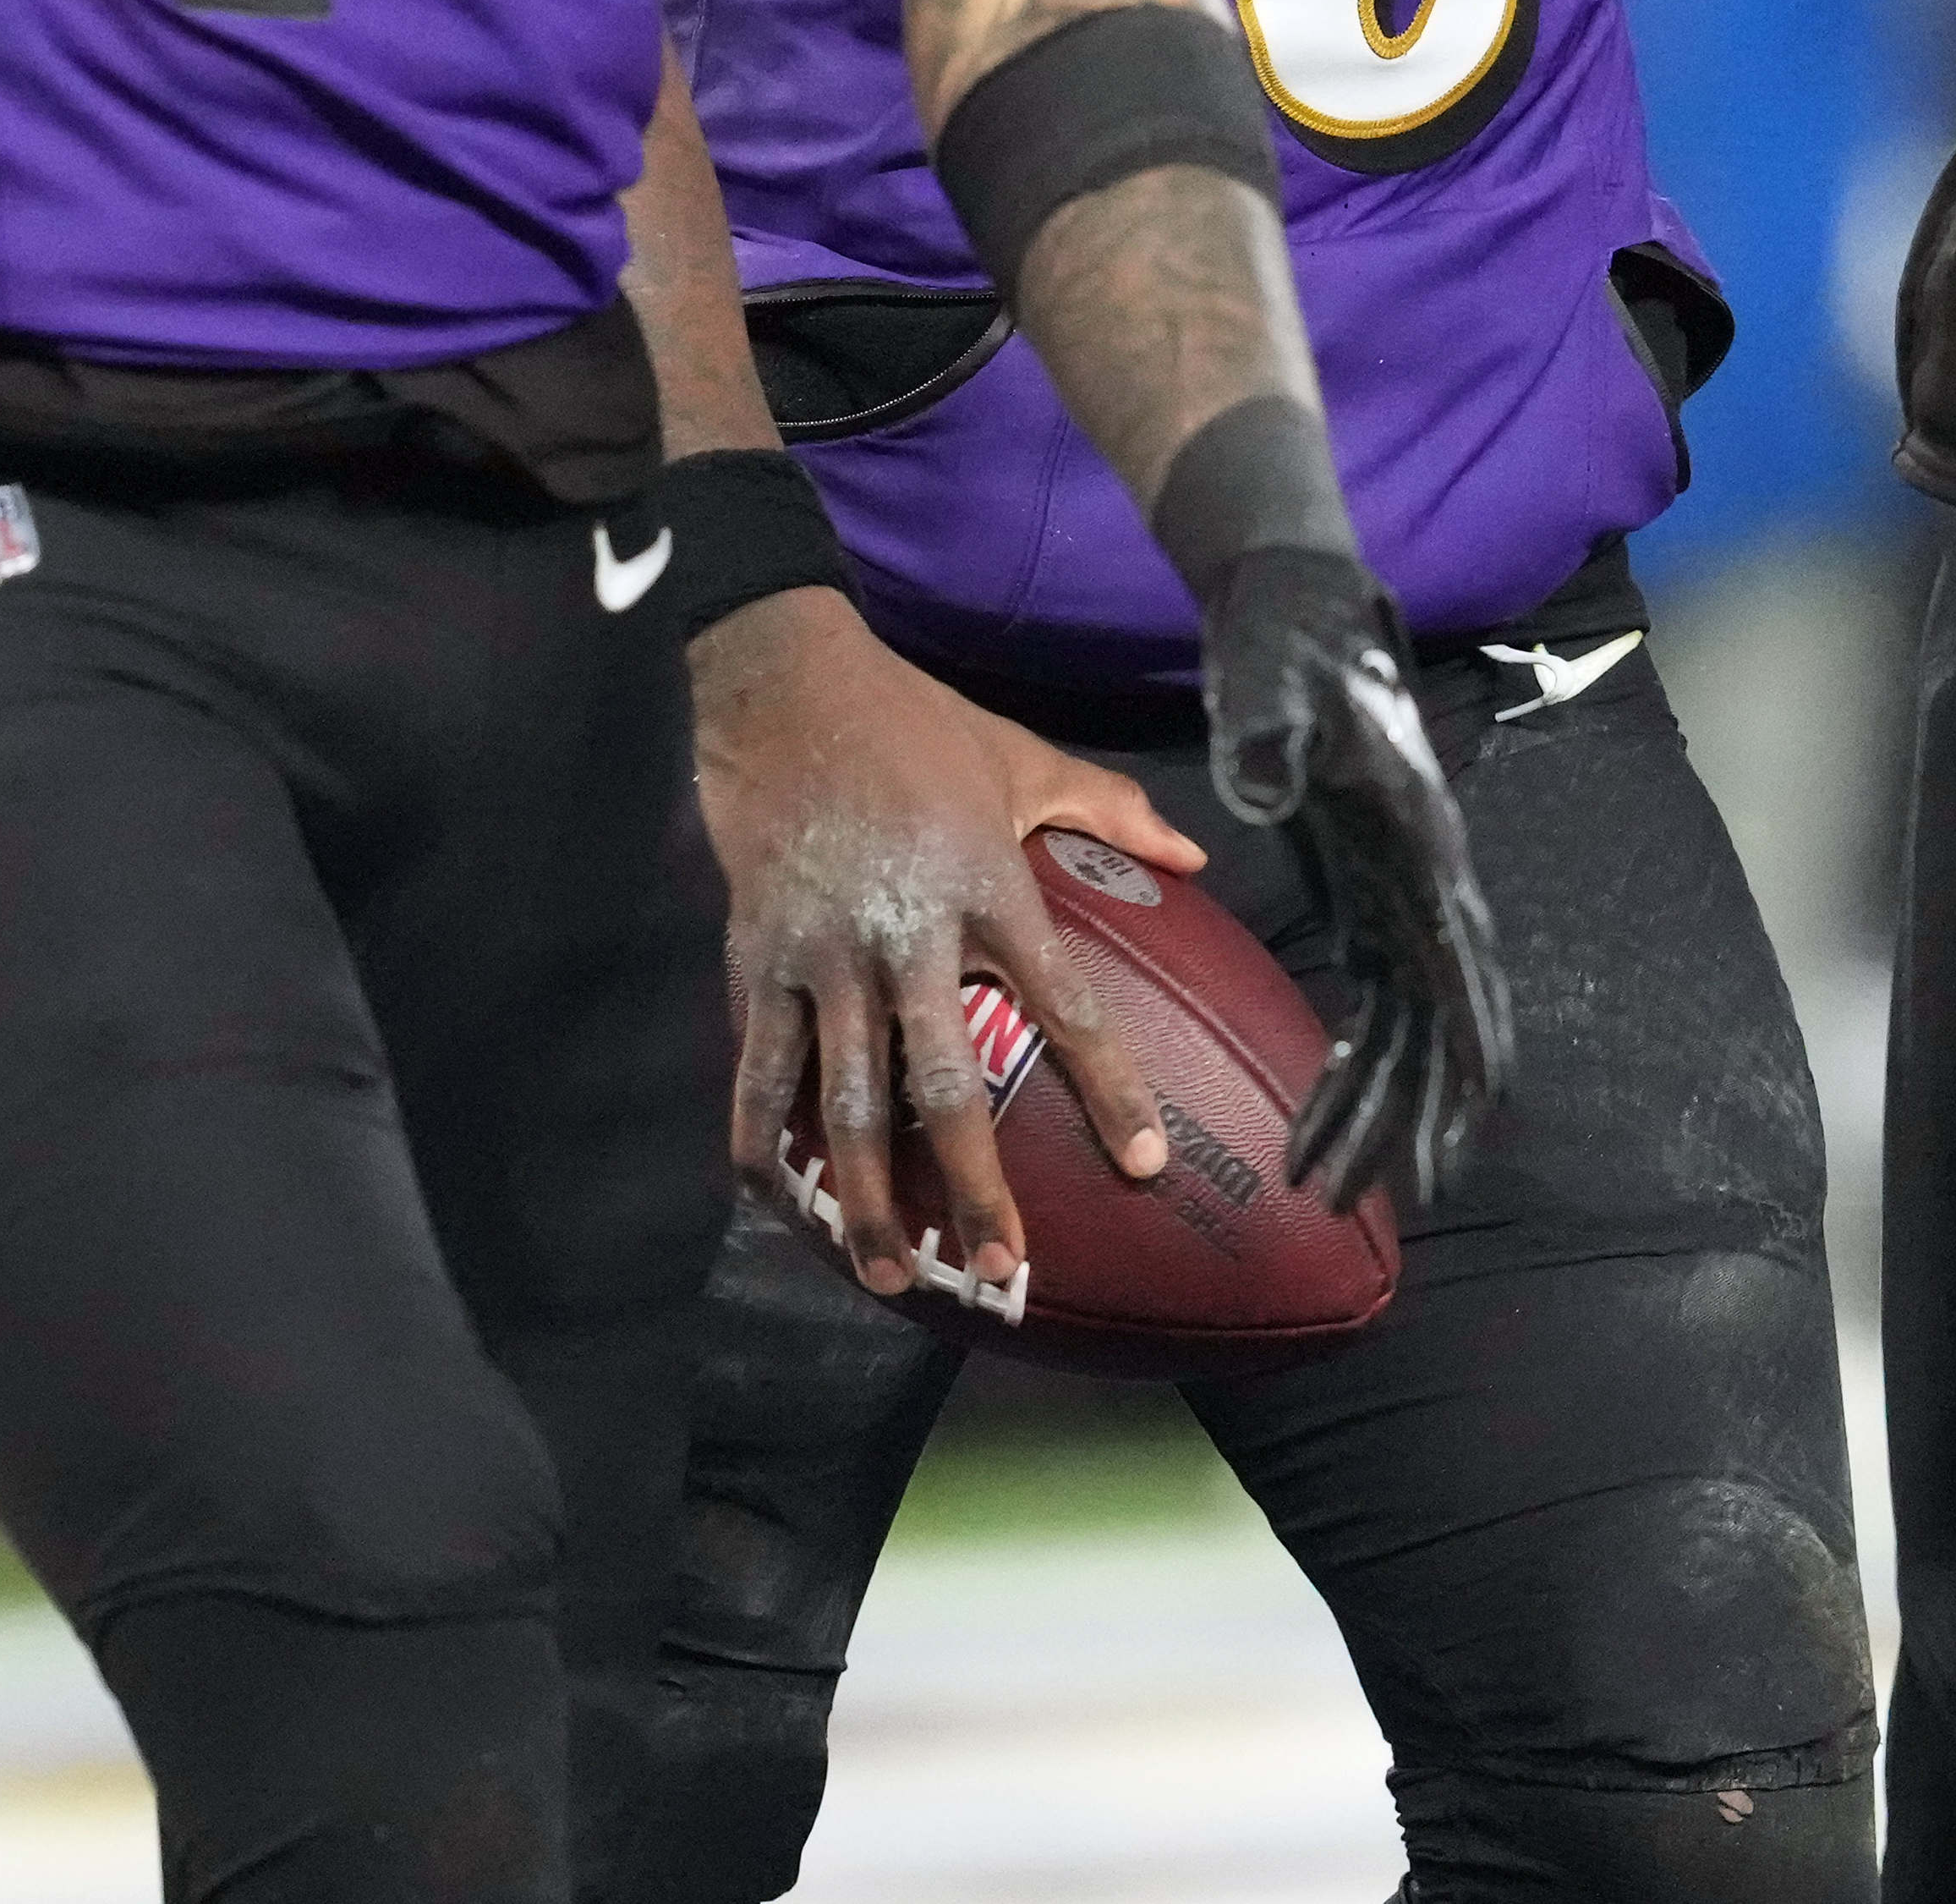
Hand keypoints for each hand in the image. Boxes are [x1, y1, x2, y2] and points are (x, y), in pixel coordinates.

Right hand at [693, 588, 1180, 1305]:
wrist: (782, 684)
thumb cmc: (916, 724)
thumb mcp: (1023, 757)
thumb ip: (1112, 809)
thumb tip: (1198, 851)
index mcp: (988, 887)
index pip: (1066, 1004)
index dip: (1109, 1088)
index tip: (1145, 1165)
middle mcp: (907, 934)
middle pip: (943, 1084)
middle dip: (974, 1184)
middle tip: (1003, 1267)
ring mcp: (824, 954)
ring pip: (844, 1101)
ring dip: (867, 1195)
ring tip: (892, 1271)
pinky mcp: (757, 959)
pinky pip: (758, 1068)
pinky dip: (761, 1140)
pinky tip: (780, 1203)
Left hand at [1196, 547, 1510, 1207]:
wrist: (1301, 604)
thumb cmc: (1296, 642)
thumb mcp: (1283, 681)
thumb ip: (1272, 734)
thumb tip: (1260, 792)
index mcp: (1421, 851)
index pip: (1460, 987)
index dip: (1458, 1082)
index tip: (1439, 1164)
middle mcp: (1427, 885)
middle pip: (1434, 1031)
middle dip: (1404, 1122)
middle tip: (1350, 1204)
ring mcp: (1399, 894)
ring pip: (1401, 1029)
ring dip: (1371, 1108)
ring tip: (1314, 1182)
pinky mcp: (1363, 893)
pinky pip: (1370, 1001)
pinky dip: (1350, 1063)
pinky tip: (1317, 1110)